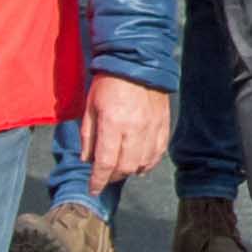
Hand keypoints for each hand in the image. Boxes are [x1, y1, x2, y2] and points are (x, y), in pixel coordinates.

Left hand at [80, 74, 174, 193]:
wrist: (137, 62)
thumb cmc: (108, 82)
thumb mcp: (90, 107)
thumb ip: (87, 136)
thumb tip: (87, 160)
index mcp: (112, 123)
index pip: (105, 162)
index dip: (98, 180)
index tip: (93, 189)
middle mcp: (134, 129)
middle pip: (125, 167)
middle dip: (112, 177)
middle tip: (105, 176)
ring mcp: (152, 128)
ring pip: (143, 163)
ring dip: (131, 171)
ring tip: (122, 169)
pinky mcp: (164, 125)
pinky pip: (158, 153)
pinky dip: (148, 163)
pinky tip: (140, 163)